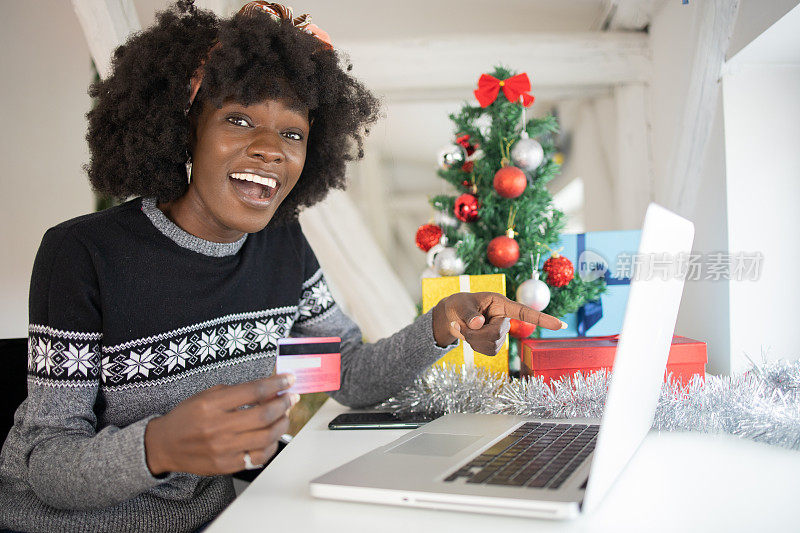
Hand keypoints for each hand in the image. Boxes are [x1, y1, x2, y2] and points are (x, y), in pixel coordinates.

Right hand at [144, 374, 298, 475]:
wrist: (164, 445)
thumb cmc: (187, 417)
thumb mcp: (207, 395)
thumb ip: (237, 392)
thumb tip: (269, 389)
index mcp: (212, 405)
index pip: (253, 391)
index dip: (276, 383)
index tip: (288, 379)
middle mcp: (217, 427)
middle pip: (264, 414)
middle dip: (284, 403)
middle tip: (291, 397)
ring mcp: (223, 449)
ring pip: (266, 437)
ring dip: (282, 424)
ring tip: (284, 415)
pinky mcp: (226, 465)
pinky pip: (259, 457)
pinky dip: (271, 445)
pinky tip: (272, 436)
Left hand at [431, 292, 566, 354]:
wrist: (453, 316)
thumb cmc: (459, 305)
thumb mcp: (461, 306)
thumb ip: (469, 314)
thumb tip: (478, 323)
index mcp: (501, 304)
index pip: (525, 312)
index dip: (543, 319)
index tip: (561, 325)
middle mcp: (505, 318)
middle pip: (497, 334)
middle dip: (476, 333)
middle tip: (460, 324)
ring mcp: (501, 332)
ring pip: (492, 345)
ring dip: (473, 340)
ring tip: (463, 328)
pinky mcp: (495, 343)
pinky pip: (487, 352)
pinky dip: (474, 346)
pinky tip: (469, 337)